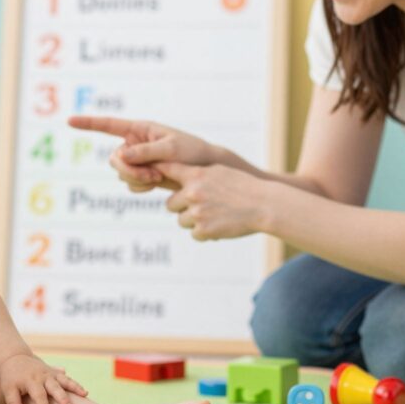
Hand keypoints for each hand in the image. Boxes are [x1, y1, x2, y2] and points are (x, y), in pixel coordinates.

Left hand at [0, 354, 87, 403]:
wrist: (15, 358)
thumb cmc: (11, 377)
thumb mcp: (8, 389)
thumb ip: (13, 402)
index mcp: (32, 381)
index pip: (38, 396)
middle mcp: (43, 376)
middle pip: (55, 388)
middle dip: (63, 398)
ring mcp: (51, 373)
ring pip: (65, 381)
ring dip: (75, 388)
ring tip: (84, 395)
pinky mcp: (55, 372)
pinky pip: (67, 379)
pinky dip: (75, 384)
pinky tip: (84, 393)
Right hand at [68, 116, 215, 192]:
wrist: (206, 170)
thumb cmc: (192, 153)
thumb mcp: (171, 149)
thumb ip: (146, 152)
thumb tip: (122, 156)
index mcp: (140, 129)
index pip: (109, 125)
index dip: (89, 123)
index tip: (69, 121)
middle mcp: (135, 143)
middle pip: (114, 159)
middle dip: (129, 170)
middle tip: (152, 176)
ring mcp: (137, 160)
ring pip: (121, 174)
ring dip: (138, 179)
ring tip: (159, 177)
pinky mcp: (142, 174)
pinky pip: (130, 184)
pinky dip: (140, 186)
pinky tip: (156, 183)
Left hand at [156, 162, 270, 240]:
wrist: (263, 204)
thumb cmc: (243, 186)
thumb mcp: (219, 172)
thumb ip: (196, 175)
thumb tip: (178, 178)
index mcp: (195, 175)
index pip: (165, 171)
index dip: (154, 172)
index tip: (140, 169)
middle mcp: (192, 193)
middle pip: (170, 204)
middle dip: (183, 207)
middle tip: (203, 205)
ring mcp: (197, 212)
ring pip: (182, 220)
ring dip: (194, 221)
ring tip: (216, 214)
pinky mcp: (203, 230)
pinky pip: (194, 234)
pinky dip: (205, 232)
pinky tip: (221, 224)